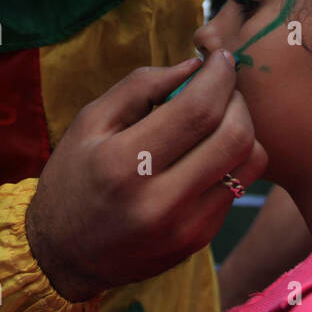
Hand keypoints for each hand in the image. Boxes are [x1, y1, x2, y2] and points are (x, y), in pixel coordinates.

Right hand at [26, 51, 266, 302]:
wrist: (63, 254)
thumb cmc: (73, 177)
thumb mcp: (90, 121)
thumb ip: (140, 86)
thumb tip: (194, 66)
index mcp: (123, 164)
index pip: (198, 110)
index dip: (220, 75)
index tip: (222, 58)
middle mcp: (158, 201)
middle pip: (234, 136)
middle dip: (237, 99)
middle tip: (221, 86)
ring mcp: (184, 227)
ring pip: (249, 163)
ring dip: (243, 128)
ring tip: (218, 118)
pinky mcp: (198, 241)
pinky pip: (238, 187)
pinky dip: (231, 159)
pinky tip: (206, 151)